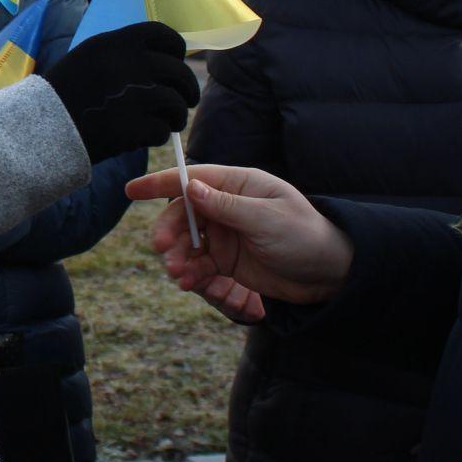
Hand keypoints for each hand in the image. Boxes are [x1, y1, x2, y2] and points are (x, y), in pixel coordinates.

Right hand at [40, 22, 199, 161]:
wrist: (38, 129)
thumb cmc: (62, 95)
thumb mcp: (87, 58)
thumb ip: (121, 54)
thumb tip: (161, 59)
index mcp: (114, 43)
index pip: (164, 34)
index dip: (176, 50)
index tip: (176, 63)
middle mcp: (127, 64)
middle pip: (178, 71)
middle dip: (187, 88)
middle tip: (185, 101)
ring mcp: (132, 97)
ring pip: (176, 103)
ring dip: (176, 115)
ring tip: (170, 123)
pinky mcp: (132, 128)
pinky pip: (162, 130)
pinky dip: (159, 136)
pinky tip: (147, 137)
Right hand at [128, 165, 353, 307]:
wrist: (329, 275)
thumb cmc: (304, 236)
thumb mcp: (267, 219)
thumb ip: (227, 206)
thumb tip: (191, 188)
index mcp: (239, 185)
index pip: (194, 178)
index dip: (160, 183)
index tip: (131, 190)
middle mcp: (228, 206)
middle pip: (184, 213)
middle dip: (170, 230)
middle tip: (164, 249)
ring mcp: (226, 233)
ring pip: (188, 241)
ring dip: (177, 255)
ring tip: (178, 273)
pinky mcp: (227, 260)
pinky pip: (199, 263)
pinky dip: (189, 272)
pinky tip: (187, 283)